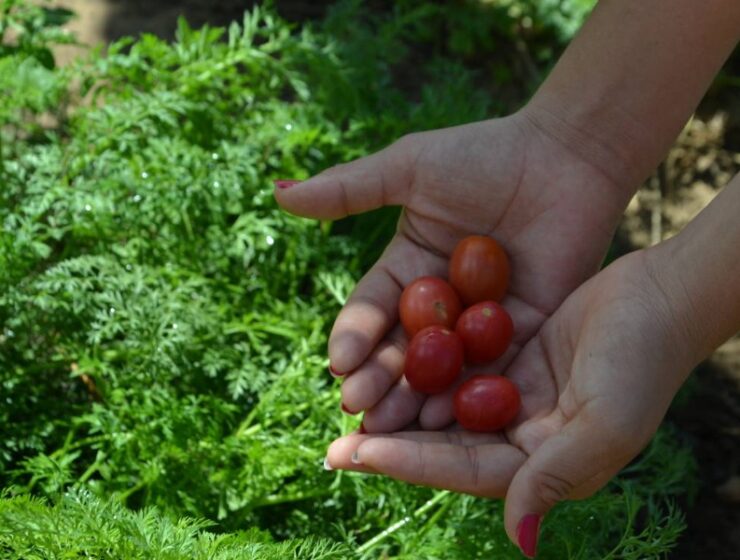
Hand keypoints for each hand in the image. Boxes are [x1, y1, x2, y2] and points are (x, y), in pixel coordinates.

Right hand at [275, 111, 630, 431]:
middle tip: (358, 409)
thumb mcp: (410, 168)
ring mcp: (479, 322)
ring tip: (392, 427)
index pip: (371, 309)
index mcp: (408, 267)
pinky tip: (446, 420)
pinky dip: (468, 394)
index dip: (353, 336)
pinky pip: (491, 368)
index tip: (338, 364)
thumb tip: (277, 191)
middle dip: (377, 378)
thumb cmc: (485, 154)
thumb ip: (348, 189)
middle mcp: (439, 302)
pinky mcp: (524, 332)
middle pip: (399, 348)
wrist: (569, 155)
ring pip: (440, 368)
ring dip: (414, 398)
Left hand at [324, 249, 693, 555]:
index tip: (355, 454)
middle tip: (333, 445)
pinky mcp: (510, 358)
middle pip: (445, 444)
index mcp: (543, 464)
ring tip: (350, 408)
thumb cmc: (642, 360)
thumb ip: (557, 476)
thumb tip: (519, 541)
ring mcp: (513, 397)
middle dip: (390, 445)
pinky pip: (457, 368)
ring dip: (400, 408)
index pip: (464, 470)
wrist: (660, 297)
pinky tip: (387, 365)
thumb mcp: (605, 422)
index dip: (409, 464)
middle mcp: (523, 436)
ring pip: (444, 408)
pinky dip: (424, 368)